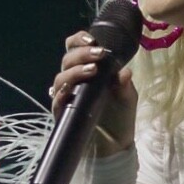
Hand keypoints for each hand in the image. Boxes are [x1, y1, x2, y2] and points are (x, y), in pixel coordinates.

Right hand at [49, 30, 137, 154]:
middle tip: (98, 53)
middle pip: (67, 60)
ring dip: (74, 71)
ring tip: (92, 70)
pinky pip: (56, 100)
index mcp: (87, 70)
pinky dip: (62, 93)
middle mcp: (74, 80)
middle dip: (81, 53)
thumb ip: (124, 84)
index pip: (74, 49)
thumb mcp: (127, 97)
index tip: (92, 38)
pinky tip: (72, 90)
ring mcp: (66, 96)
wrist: (116, 145)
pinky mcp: (62, 113)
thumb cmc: (120, 116)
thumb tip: (124, 72)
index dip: (79, 40)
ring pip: (60, 78)